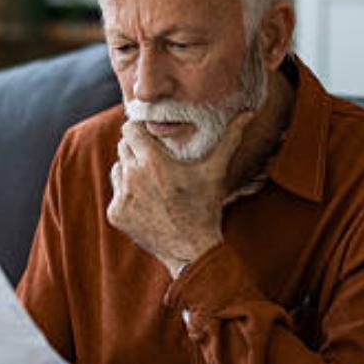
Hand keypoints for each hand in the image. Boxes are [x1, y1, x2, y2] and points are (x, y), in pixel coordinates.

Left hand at [107, 111, 253, 275]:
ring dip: (129, 172)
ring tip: (151, 182)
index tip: (149, 136)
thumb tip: (248, 113)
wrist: (191, 250)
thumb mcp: (215, 171)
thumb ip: (229, 139)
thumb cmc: (204, 207)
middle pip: (123, 148)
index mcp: (152, 162)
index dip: (138, 131)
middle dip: (136, 150)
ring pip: (117, 170)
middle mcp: (132, 177)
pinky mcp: (115, 214)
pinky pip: (116, 195)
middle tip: (153, 159)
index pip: (129, 130)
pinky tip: (147, 203)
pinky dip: (127, 196)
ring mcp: (122, 197)